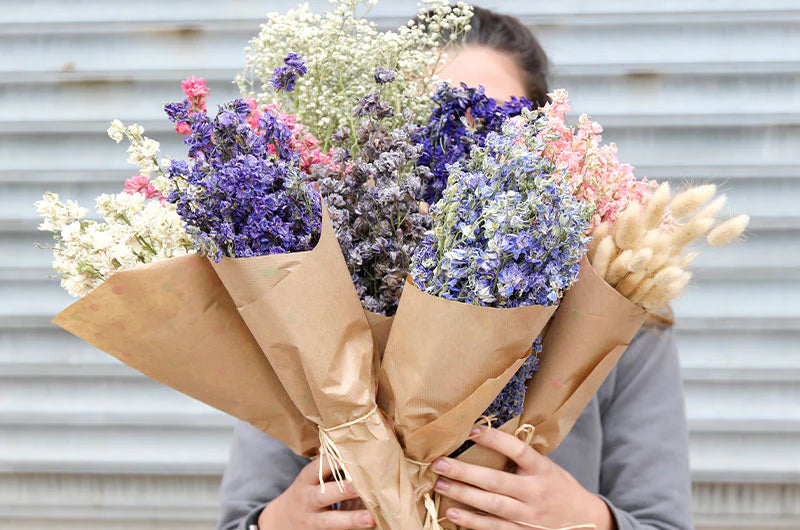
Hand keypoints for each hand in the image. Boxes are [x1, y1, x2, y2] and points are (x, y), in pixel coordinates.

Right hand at [258, 458, 374, 528]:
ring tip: (370, 519)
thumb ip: (328, 468)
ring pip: (330, 521)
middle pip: (324, 495)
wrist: (281, 521)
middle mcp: (308, 500)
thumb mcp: (310, 478)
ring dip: (351, 519)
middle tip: (359, 486)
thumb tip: (358, 453)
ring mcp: (312, 521)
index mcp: (307, 479)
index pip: (320, 467)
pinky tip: (369, 526)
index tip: (354, 457)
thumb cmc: (306, 493)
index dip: (337, 462)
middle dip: (343, 491)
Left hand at [431, 426, 614, 529]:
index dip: (495, 440)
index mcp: (542, 470)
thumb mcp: (548, 467)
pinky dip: (472, 521)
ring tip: (440, 484)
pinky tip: (453, 513)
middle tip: (439, 463)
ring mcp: (529, 516)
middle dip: (465, 472)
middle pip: (496, 481)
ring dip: (463, 495)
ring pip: (491, 505)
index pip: (518, 450)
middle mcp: (535, 492)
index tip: (472, 429)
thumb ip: (523, 458)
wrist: (586, 522)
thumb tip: (487, 437)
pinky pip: (493, 528)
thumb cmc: (559, 488)